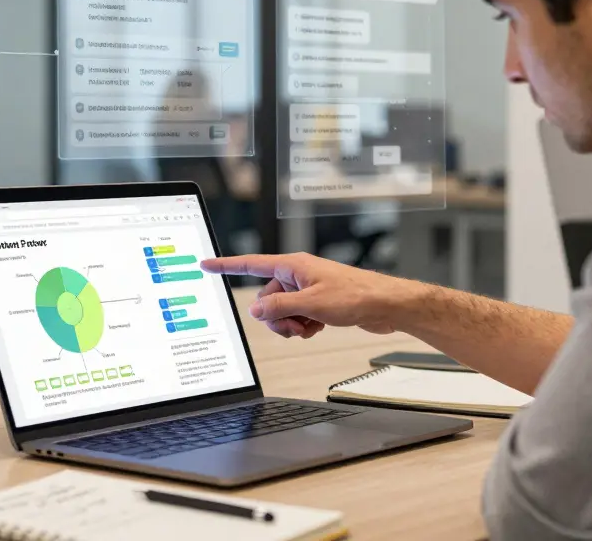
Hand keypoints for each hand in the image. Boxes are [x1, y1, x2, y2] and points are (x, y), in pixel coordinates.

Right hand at [201, 253, 411, 338]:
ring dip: (291, 324)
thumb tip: (256, 309)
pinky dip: (303, 325)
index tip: (206, 263)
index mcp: (292, 265)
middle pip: (267, 297)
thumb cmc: (355, 296)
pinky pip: (296, 316)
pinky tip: (317, 327)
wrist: (384, 305)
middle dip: (276, 317)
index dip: (226, 265)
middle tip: (294, 326)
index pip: (251, 264)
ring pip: (281, 310)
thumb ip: (279, 307)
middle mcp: (297, 274)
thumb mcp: (311, 305)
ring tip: (309, 327)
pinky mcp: (317, 302)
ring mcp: (307, 288)